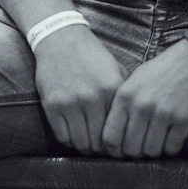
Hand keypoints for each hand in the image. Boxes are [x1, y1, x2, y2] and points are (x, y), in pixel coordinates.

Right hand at [34, 25, 125, 154]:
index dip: (120, 143)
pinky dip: (70, 141)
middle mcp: (92, 98)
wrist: (61, 38)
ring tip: (90, 145)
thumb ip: (124, 96)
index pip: (119, 130)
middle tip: (105, 149)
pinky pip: (63, 137)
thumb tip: (135, 125)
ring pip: (81, 143)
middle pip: (100, 142)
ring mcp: (70, 102)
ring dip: (87, 147)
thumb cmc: (91, 56)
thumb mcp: (115, 70)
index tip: (119, 146)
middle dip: (103, 149)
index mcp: (111, 89)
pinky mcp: (52, 105)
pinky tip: (76, 136)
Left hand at [101, 38, 187, 158]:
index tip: (122, 151)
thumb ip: (123, 105)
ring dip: (156, 149)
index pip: (110, 137)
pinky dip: (173, 146)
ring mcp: (163, 113)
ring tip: (161, 137)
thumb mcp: (136, 80)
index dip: (115, 150)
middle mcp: (142, 105)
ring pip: (151, 151)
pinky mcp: (183, 119)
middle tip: (145, 144)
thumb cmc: (165, 69)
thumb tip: (113, 136)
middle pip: (131, 149)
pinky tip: (174, 134)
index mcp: (126, 95)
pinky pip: (172, 148)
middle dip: (137, 152)